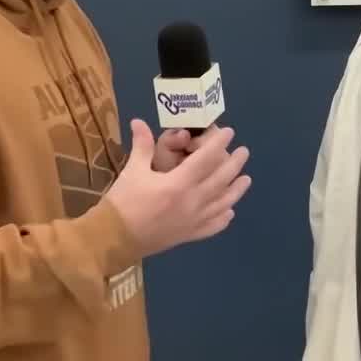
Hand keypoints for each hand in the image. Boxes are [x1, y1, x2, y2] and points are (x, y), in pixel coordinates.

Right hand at [106, 119, 250, 257]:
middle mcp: (192, 202)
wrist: (113, 239)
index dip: (219, 144)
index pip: (206, 159)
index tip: (229, 133)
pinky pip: (212, 226)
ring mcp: (193, 221)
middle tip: (244, 152)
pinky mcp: (188, 236)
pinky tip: (229, 212)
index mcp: (179, 183)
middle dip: (234, 164)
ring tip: (246, 180)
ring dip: (236, 191)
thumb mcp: (132, 170)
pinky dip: (223, 218)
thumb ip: (142, 145)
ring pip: (222, 204)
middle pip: (220, 180)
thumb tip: (139, 121)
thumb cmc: (123, 202)